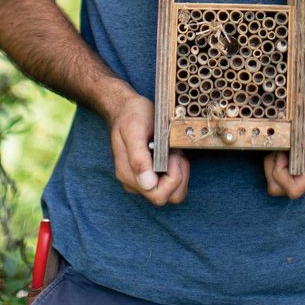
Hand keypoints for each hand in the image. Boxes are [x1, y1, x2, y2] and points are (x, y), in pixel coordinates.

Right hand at [106, 90, 189, 205]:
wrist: (124, 107)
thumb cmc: (130, 115)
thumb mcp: (134, 130)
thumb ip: (138, 158)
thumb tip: (147, 184)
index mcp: (128, 175)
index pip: (158, 194)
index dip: (172, 177)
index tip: (171, 154)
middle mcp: (135, 183)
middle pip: (167, 196)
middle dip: (178, 175)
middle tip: (174, 152)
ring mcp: (142, 180)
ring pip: (171, 192)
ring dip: (179, 173)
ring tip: (173, 151)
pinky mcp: (150, 175)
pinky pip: (170, 183)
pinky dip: (177, 170)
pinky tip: (171, 153)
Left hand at [263, 94, 304, 199]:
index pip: (293, 188)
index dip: (279, 172)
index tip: (282, 151)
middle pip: (281, 189)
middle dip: (273, 169)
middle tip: (280, 148)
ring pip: (279, 187)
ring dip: (274, 168)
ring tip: (283, 148)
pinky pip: (283, 182)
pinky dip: (278, 168)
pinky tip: (285, 151)